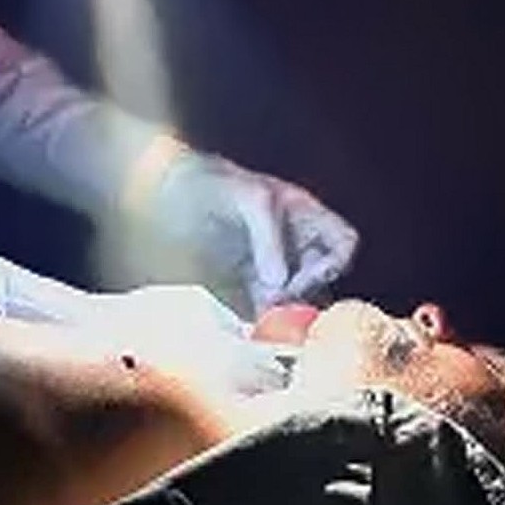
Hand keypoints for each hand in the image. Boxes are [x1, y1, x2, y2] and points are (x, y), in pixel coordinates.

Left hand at [143, 149, 358, 317]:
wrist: (163, 188)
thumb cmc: (211, 182)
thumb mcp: (249, 199)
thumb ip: (269, 239)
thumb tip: (280, 283)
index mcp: (303, 213)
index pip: (342, 243)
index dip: (332, 263)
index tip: (302, 277)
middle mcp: (291, 240)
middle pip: (320, 278)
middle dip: (303, 293)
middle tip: (275, 300)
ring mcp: (268, 262)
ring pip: (294, 296)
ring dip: (283, 310)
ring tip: (261, 317)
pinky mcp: (243, 281)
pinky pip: (264, 304)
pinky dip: (260, 316)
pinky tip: (246, 322)